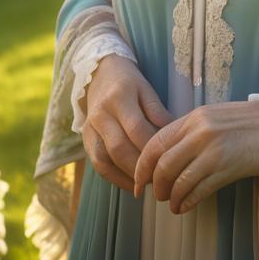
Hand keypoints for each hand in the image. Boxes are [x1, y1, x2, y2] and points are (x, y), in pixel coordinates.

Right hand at [80, 54, 173, 193]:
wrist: (99, 73)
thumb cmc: (129, 82)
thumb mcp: (146, 89)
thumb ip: (158, 113)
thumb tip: (173, 138)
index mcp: (119, 97)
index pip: (137, 129)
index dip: (152, 149)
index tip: (169, 161)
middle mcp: (101, 114)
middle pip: (119, 148)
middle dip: (140, 168)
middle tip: (160, 179)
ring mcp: (90, 128)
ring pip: (105, 160)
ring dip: (127, 177)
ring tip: (147, 185)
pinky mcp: (85, 139)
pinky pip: (98, 164)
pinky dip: (114, 178)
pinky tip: (131, 184)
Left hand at [133, 100, 258, 214]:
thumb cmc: (248, 122)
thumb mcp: (214, 117)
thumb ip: (191, 132)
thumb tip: (168, 155)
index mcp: (193, 118)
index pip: (155, 142)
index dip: (141, 165)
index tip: (138, 181)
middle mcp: (198, 132)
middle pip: (162, 164)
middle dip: (154, 185)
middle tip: (156, 196)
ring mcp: (212, 151)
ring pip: (178, 180)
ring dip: (171, 197)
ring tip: (172, 205)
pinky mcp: (227, 168)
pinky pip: (198, 190)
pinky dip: (187, 201)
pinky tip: (185, 207)